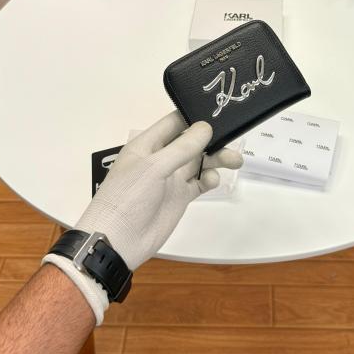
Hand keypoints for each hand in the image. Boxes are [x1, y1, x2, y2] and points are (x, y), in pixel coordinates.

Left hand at [43, 111, 242, 323]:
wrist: (118, 240)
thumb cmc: (129, 196)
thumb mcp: (154, 167)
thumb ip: (182, 147)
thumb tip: (206, 127)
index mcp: (148, 144)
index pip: (174, 122)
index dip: (195, 116)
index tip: (219, 112)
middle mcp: (161, 158)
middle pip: (192, 141)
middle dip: (212, 139)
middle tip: (234, 138)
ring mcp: (171, 178)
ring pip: (200, 161)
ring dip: (217, 159)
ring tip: (236, 161)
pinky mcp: (180, 197)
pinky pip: (200, 182)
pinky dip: (210, 179)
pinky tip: (213, 180)